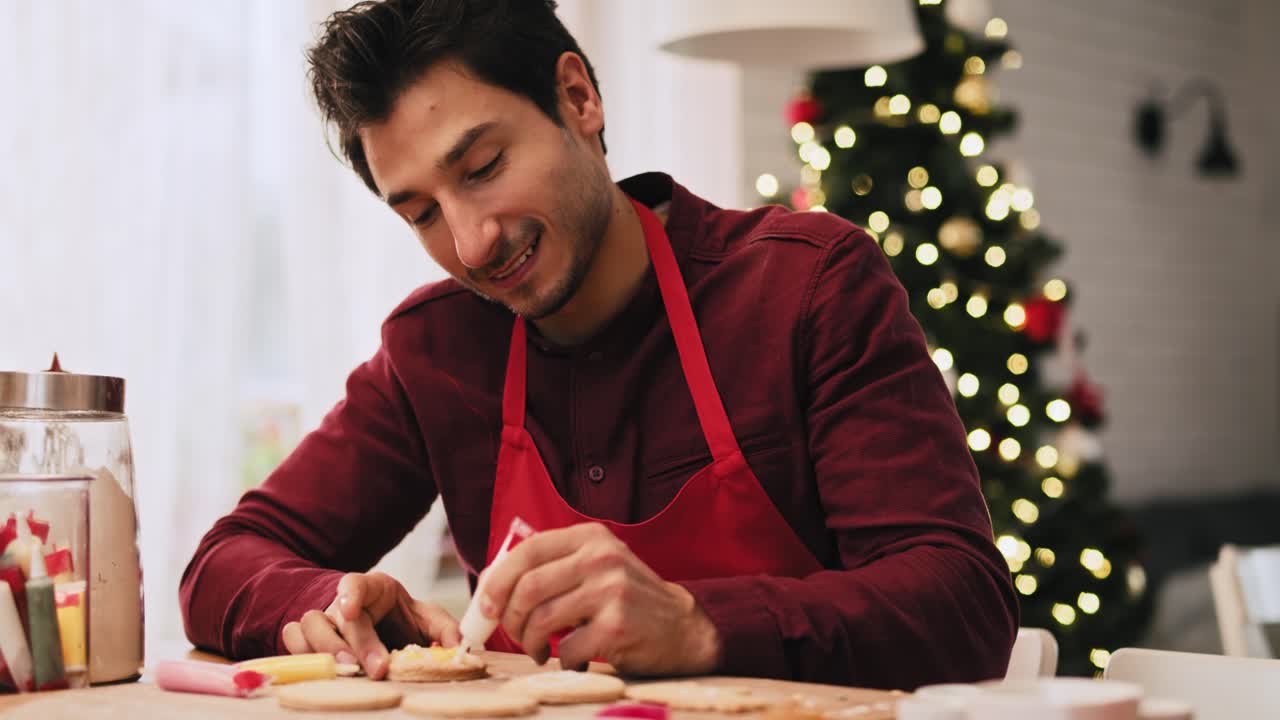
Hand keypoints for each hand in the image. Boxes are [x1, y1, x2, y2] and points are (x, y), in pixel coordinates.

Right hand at [281, 571, 460, 679]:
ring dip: (323, 652)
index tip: (351, 610)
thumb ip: (443, 629)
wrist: (383, 628)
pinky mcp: (308, 641)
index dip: (349, 594)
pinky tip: (323, 675)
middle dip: (353, 644)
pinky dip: (301, 657)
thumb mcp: (426, 619)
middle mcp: (341, 604)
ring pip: (305, 628)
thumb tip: (457, 645)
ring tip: (348, 674)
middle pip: (334, 617)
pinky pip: (292, 642)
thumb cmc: (402, 621)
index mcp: (371, 589)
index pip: (354, 583)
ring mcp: (322, 622)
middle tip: (375, 669)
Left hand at [478, 522, 719, 674]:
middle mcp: (601, 557)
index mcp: (591, 537)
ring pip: (542, 619)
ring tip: (539, 651)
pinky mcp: (618, 625)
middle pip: (528, 587)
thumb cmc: (627, 600)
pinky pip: (567, 649)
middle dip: (511, 619)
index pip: (528, 550)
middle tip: (515, 636)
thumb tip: (491, 588)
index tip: (485, 607)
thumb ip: (554, 568)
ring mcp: (611, 590)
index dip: (497, 580)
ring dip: (531, 643)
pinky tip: (574, 659)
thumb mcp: (596, 567)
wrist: (684, 628)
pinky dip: (563, 661)